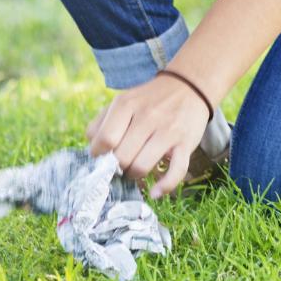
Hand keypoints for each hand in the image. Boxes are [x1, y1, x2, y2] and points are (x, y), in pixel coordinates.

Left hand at [85, 74, 211, 198]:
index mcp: (126, 104)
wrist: (188, 87)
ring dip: (134, 175)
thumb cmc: (149, 99)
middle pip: (122, 156)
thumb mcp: (123, 100)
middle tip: (120, 165)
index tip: (102, 157)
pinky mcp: (186, 144)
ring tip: (134, 170)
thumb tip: (92, 147)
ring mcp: (167, 131)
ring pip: (142, 166)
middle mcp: (147, 117)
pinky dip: (164, 187)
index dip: (99, 154)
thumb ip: (102, 122)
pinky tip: (155, 192)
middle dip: (117, 167)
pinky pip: (175, 172)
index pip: (104, 139)